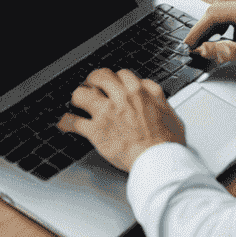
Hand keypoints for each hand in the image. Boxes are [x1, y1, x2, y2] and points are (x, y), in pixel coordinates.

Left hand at [56, 67, 184, 172]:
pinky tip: (64, 122)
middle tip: (92, 85)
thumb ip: (158, 98)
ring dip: (78, 96)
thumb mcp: (171, 113)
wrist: (158, 162)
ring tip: (76, 100)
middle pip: (99, 76)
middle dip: (94, 79)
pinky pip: (74, 121)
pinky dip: (67, 122)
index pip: (122, 74)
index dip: (116, 79)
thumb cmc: (167, 144)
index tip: (113, 85)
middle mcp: (121, 98)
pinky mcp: (96, 130)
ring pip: (82, 94)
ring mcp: (106, 112)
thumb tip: (150, 91)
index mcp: (140, 92)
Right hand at [184, 0, 235, 65]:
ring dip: (218, 22)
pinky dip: (229, 18)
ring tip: (221, 41)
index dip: (197, 30)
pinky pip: (234, 4)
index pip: (213, 14)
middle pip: (215, 6)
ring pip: (223, 3)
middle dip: (206, 27)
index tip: (189, 43)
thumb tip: (209, 50)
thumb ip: (231, 51)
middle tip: (201, 44)